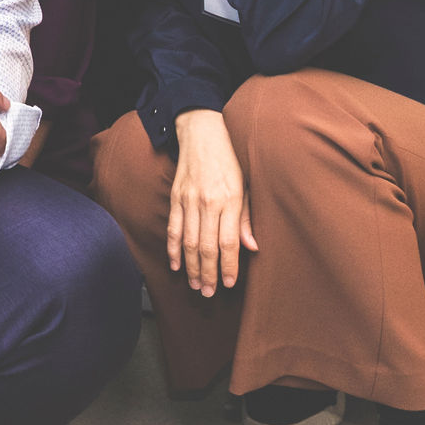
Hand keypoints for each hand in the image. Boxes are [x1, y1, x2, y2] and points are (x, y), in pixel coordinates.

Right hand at [165, 108, 255, 295]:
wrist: (203, 131)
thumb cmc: (232, 159)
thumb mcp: (248, 184)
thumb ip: (248, 217)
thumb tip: (251, 247)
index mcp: (230, 199)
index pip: (229, 242)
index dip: (229, 266)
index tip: (230, 284)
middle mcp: (208, 201)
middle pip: (206, 247)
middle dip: (208, 274)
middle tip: (209, 293)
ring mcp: (189, 199)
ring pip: (188, 242)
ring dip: (191, 267)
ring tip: (195, 285)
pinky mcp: (176, 196)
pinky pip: (173, 228)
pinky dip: (173, 248)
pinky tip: (175, 264)